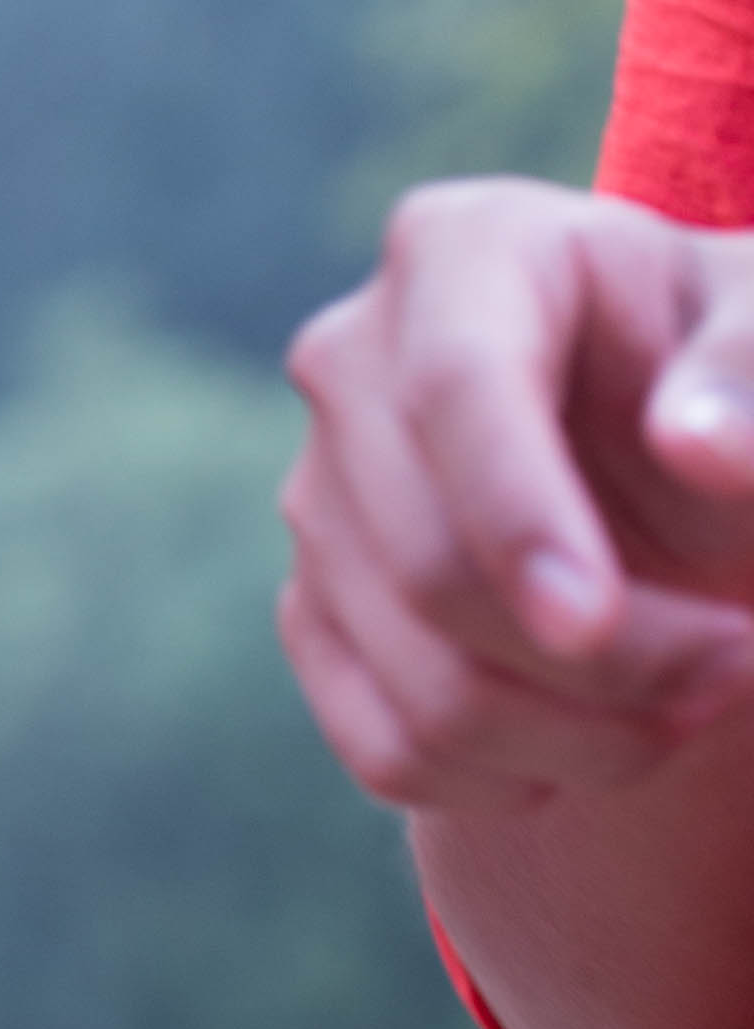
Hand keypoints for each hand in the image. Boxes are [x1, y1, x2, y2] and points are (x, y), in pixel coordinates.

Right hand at [281, 178, 753, 809]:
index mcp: (465, 250)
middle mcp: (353, 361)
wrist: (688, 451)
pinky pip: (388, 748)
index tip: (594, 623)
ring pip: (420, 682)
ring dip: (587, 736)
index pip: (456, 388)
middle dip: (606, 659)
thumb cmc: (737, 377)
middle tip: (744, 669)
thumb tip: (696, 444)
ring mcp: (317, 493)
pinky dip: (513, 778)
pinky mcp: (317, 608)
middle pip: (430, 562)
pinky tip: (607, 736)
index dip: (517, 514)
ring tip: (703, 700)